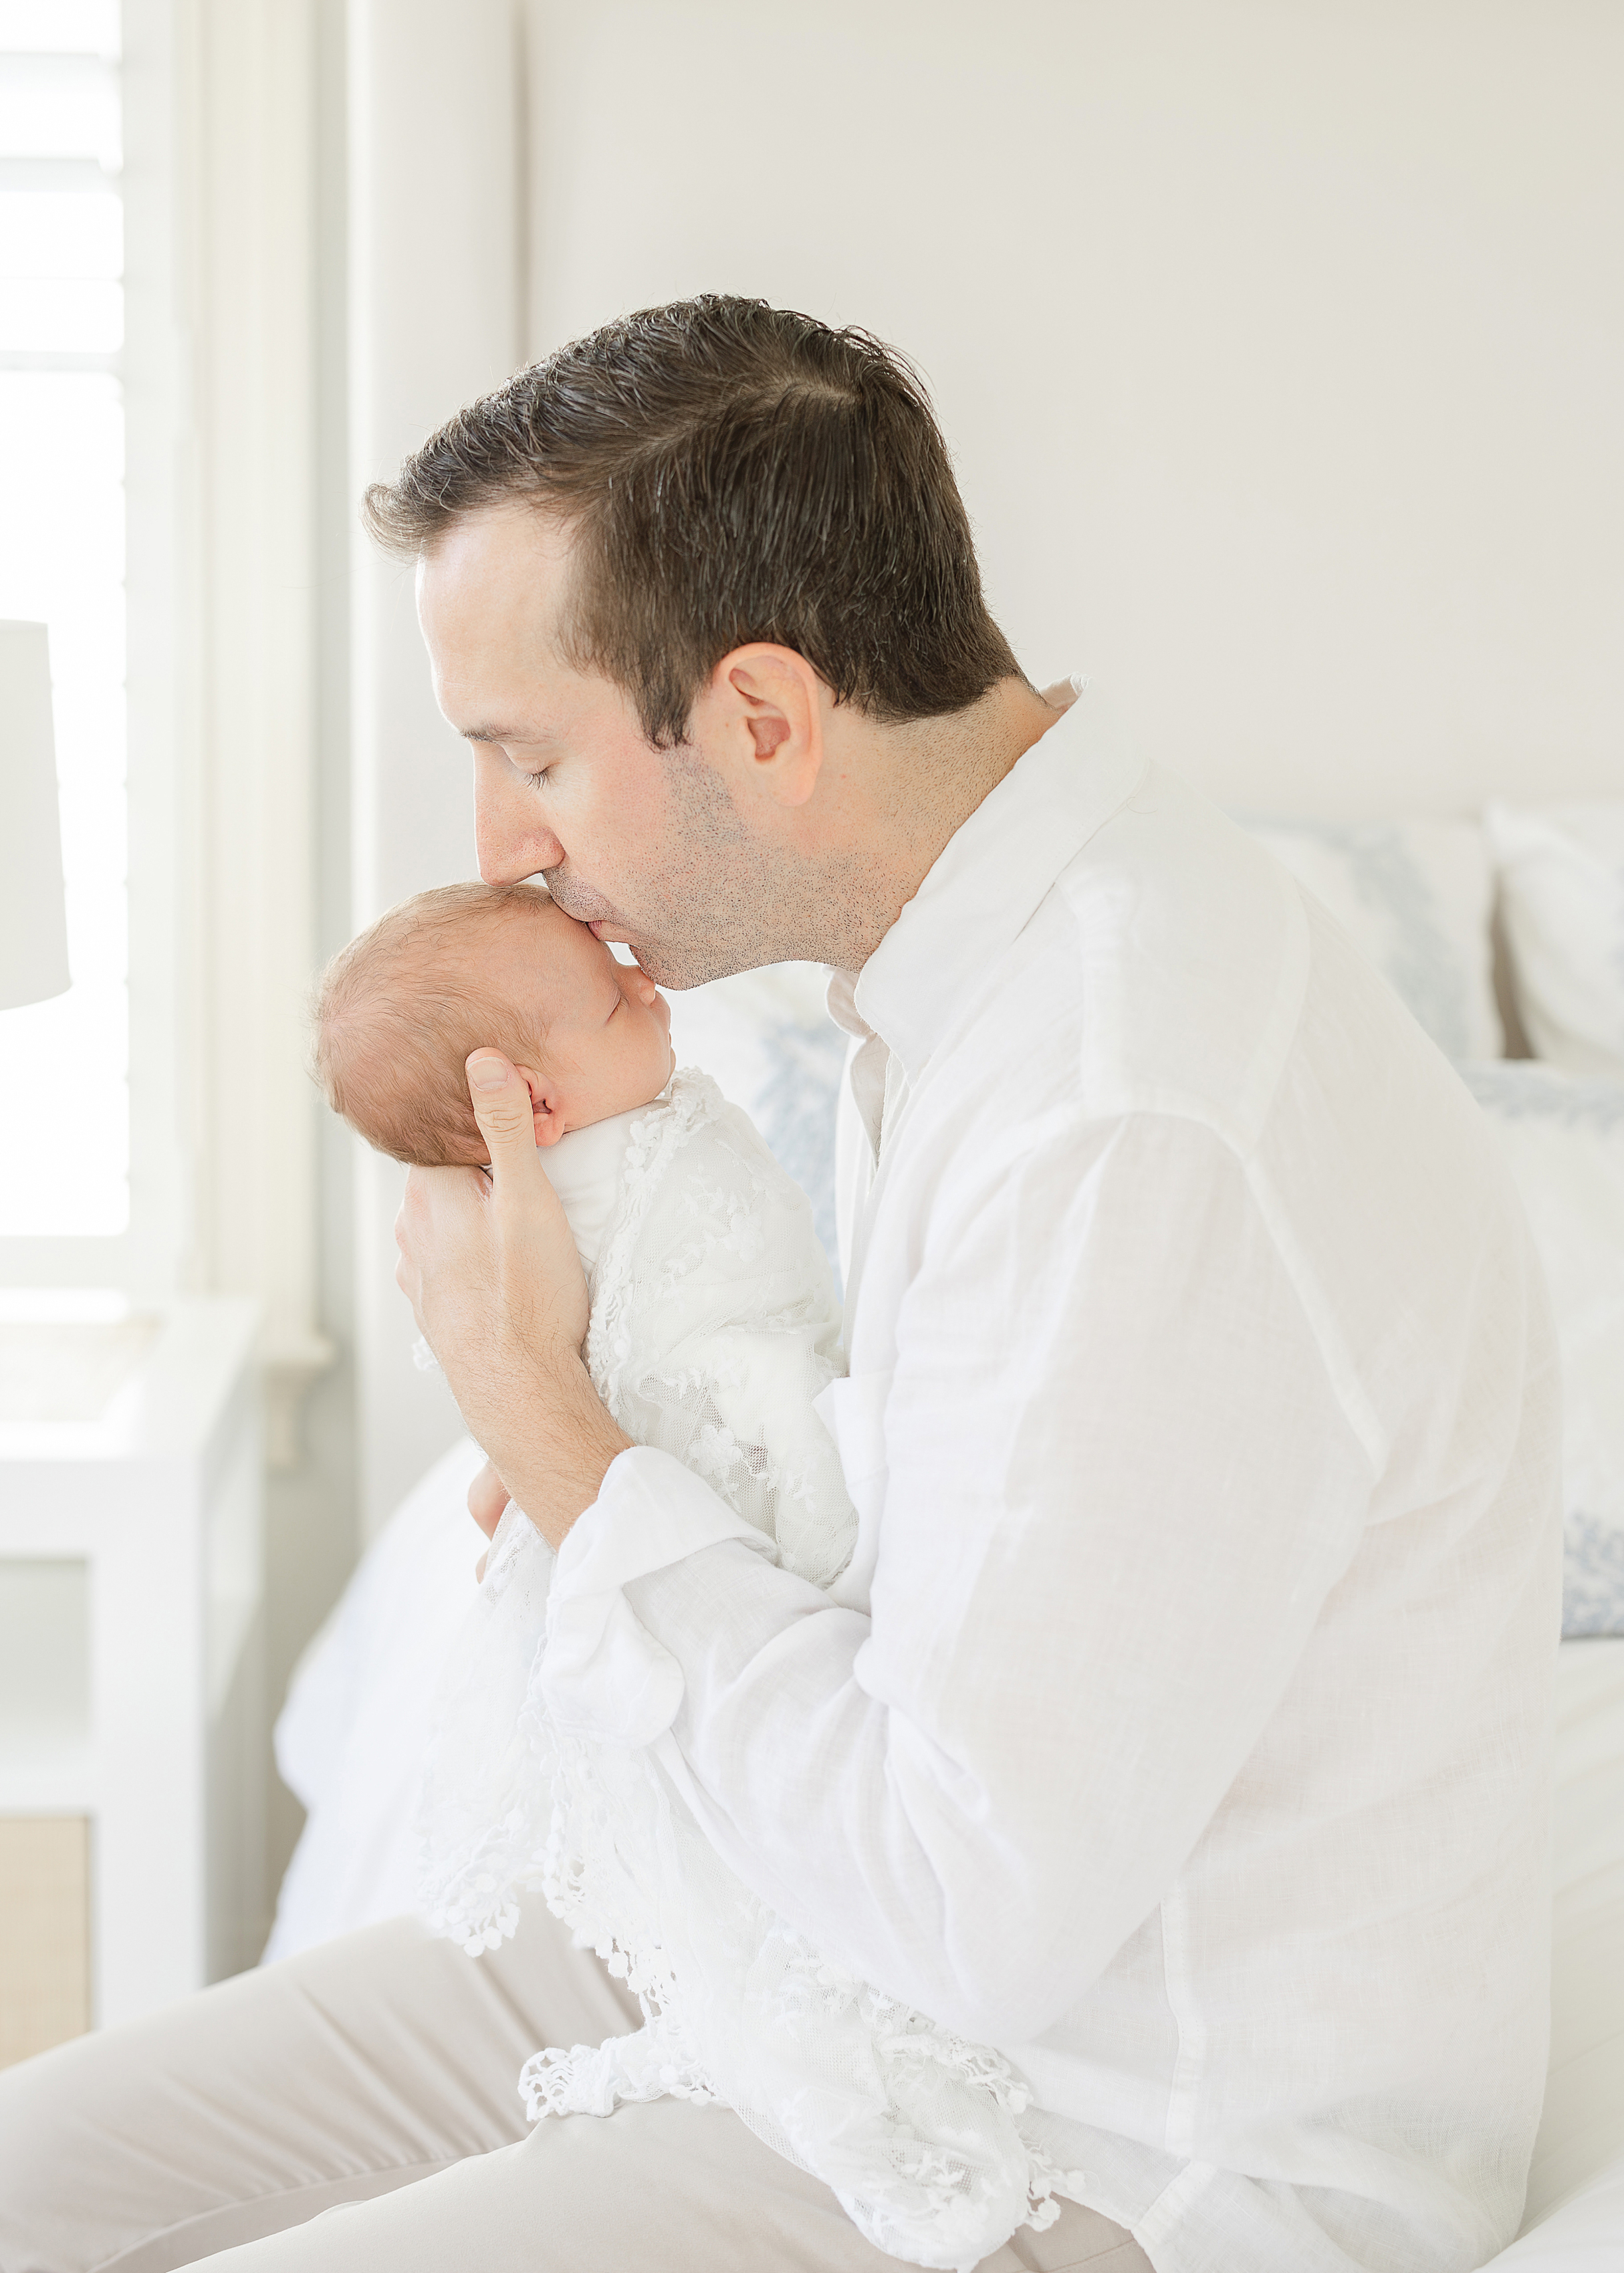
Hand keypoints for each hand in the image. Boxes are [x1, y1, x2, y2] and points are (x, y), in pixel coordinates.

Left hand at [393, 1050, 630, 1546]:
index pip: (446, 1130)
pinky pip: (447, 1255)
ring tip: (520, 1215)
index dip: (483, 1119)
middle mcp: (411, 1227)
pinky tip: (502, 1261)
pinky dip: (470, 1248)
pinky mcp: (430, 1304)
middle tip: (536, 1163)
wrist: (519, 1393)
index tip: (523, 1117)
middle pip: (446, 1171)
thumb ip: (506, 1128)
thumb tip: (482, 1059)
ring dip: (475, 1208)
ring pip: (444, 1216)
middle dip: (481, 1164)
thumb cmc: (530, 1297)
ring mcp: (416, 1270)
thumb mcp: (530, 1201)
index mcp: (430, 1192)